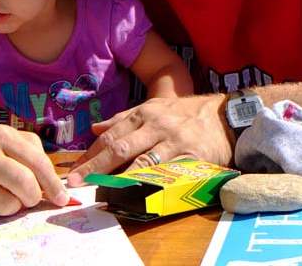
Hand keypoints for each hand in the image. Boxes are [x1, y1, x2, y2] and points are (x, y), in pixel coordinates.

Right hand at [0, 124, 68, 220]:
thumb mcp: (9, 139)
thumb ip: (34, 156)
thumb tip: (55, 187)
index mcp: (1, 135)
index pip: (37, 163)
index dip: (53, 184)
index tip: (62, 198)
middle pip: (24, 185)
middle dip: (33, 197)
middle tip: (29, 198)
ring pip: (7, 205)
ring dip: (11, 206)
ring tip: (0, 194)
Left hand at [66, 94, 232, 185]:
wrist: (226, 115)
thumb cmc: (186, 114)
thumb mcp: (154, 108)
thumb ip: (124, 119)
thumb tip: (95, 129)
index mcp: (143, 113)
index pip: (111, 135)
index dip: (91, 154)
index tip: (75, 170)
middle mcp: (155, 125)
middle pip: (120, 147)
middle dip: (95, 166)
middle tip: (77, 182)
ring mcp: (173, 140)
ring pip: (141, 160)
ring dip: (118, 178)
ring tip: (101, 190)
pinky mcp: (190, 156)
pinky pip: (167, 172)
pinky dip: (150, 183)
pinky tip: (136, 192)